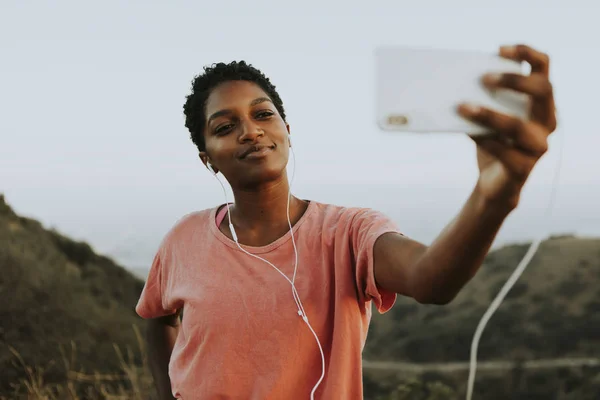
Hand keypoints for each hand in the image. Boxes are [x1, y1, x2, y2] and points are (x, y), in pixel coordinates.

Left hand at [457, 44, 556, 207]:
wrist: (494, 183)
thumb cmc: (492, 142)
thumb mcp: (490, 116)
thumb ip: (483, 99)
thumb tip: (453, 82)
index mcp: (541, 102)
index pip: (543, 68)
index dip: (526, 54)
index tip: (500, 49)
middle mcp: (547, 120)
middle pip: (543, 90)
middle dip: (514, 81)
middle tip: (484, 78)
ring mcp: (538, 146)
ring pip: (518, 125)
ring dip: (489, 114)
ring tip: (463, 106)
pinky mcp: (523, 168)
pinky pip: (504, 152)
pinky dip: (483, 139)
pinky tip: (467, 132)